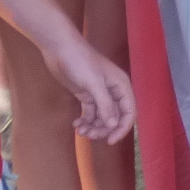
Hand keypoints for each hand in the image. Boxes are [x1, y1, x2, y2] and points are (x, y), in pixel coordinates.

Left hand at [39, 28, 136, 142]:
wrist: (60, 49)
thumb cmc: (80, 62)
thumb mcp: (93, 84)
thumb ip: (105, 105)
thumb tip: (114, 125)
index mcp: (120, 86)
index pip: (129, 112)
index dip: (122, 128)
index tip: (110, 141)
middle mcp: (113, 91)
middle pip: (115, 118)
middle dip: (103, 129)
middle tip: (89, 135)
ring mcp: (99, 94)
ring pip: (102, 118)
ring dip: (93, 127)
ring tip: (80, 130)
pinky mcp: (87, 95)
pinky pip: (91, 114)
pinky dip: (85, 121)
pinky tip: (76, 124)